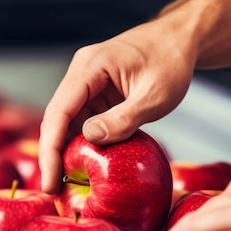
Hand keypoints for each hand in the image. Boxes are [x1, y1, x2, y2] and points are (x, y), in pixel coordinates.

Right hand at [39, 21, 195, 192]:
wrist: (179, 40)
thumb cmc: (171, 61)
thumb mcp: (154, 95)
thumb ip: (124, 118)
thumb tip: (90, 139)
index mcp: (90, 67)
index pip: (59, 111)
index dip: (50, 149)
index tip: (51, 179)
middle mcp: (81, 73)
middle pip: (56, 118)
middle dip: (52, 155)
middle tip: (54, 190)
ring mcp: (86, 83)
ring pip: (66, 122)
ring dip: (65, 151)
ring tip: (65, 184)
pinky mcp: (95, 94)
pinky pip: (81, 121)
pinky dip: (80, 143)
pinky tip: (82, 165)